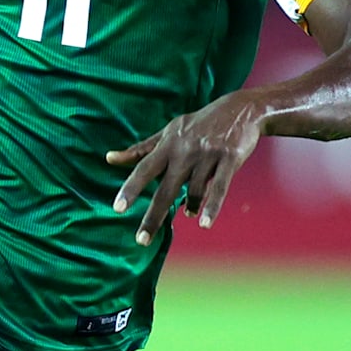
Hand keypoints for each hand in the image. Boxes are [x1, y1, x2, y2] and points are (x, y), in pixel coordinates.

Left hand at [107, 93, 267, 245]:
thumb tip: (109, 158)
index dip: (130, 189)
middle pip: (165, 189)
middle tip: (141, 240)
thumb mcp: (170, 131)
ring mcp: (208, 155)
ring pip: (193, 192)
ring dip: (191, 208)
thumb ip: (141, 149)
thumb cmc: (200, 124)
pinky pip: (219, 188)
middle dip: (153, 217)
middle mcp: (185, 150)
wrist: (242, 109)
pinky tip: (204, 223)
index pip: (143, 168)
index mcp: (168, 144)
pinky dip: (211, 207)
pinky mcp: (229, 159)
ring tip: (191, 214)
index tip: (117, 209)